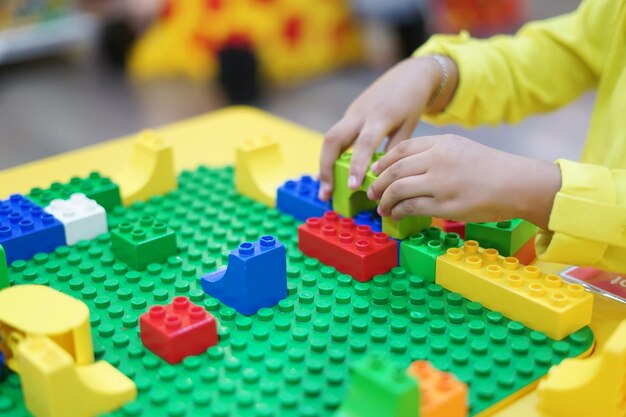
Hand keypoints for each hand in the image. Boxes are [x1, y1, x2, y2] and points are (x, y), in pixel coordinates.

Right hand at [318, 56, 457, 200]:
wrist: (410, 74)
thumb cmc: (413, 102)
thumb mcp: (409, 127)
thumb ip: (394, 150)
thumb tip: (380, 175)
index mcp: (380, 116)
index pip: (364, 143)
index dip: (356, 166)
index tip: (351, 187)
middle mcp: (360, 113)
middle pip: (333, 139)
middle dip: (326, 167)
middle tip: (327, 194)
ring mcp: (352, 113)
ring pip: (330, 139)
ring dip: (324, 165)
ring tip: (326, 190)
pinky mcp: (350, 115)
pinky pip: (336, 137)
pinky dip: (331, 156)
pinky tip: (330, 175)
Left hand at [366, 135, 561, 228]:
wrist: (516, 183)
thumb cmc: (489, 168)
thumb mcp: (460, 148)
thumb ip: (433, 153)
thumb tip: (403, 168)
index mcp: (441, 143)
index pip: (401, 150)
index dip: (383, 162)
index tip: (375, 172)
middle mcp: (438, 160)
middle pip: (394, 171)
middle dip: (378, 183)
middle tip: (372, 193)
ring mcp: (441, 183)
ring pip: (398, 190)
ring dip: (385, 201)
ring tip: (382, 208)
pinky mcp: (445, 205)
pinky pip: (411, 208)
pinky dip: (398, 212)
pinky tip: (396, 215)